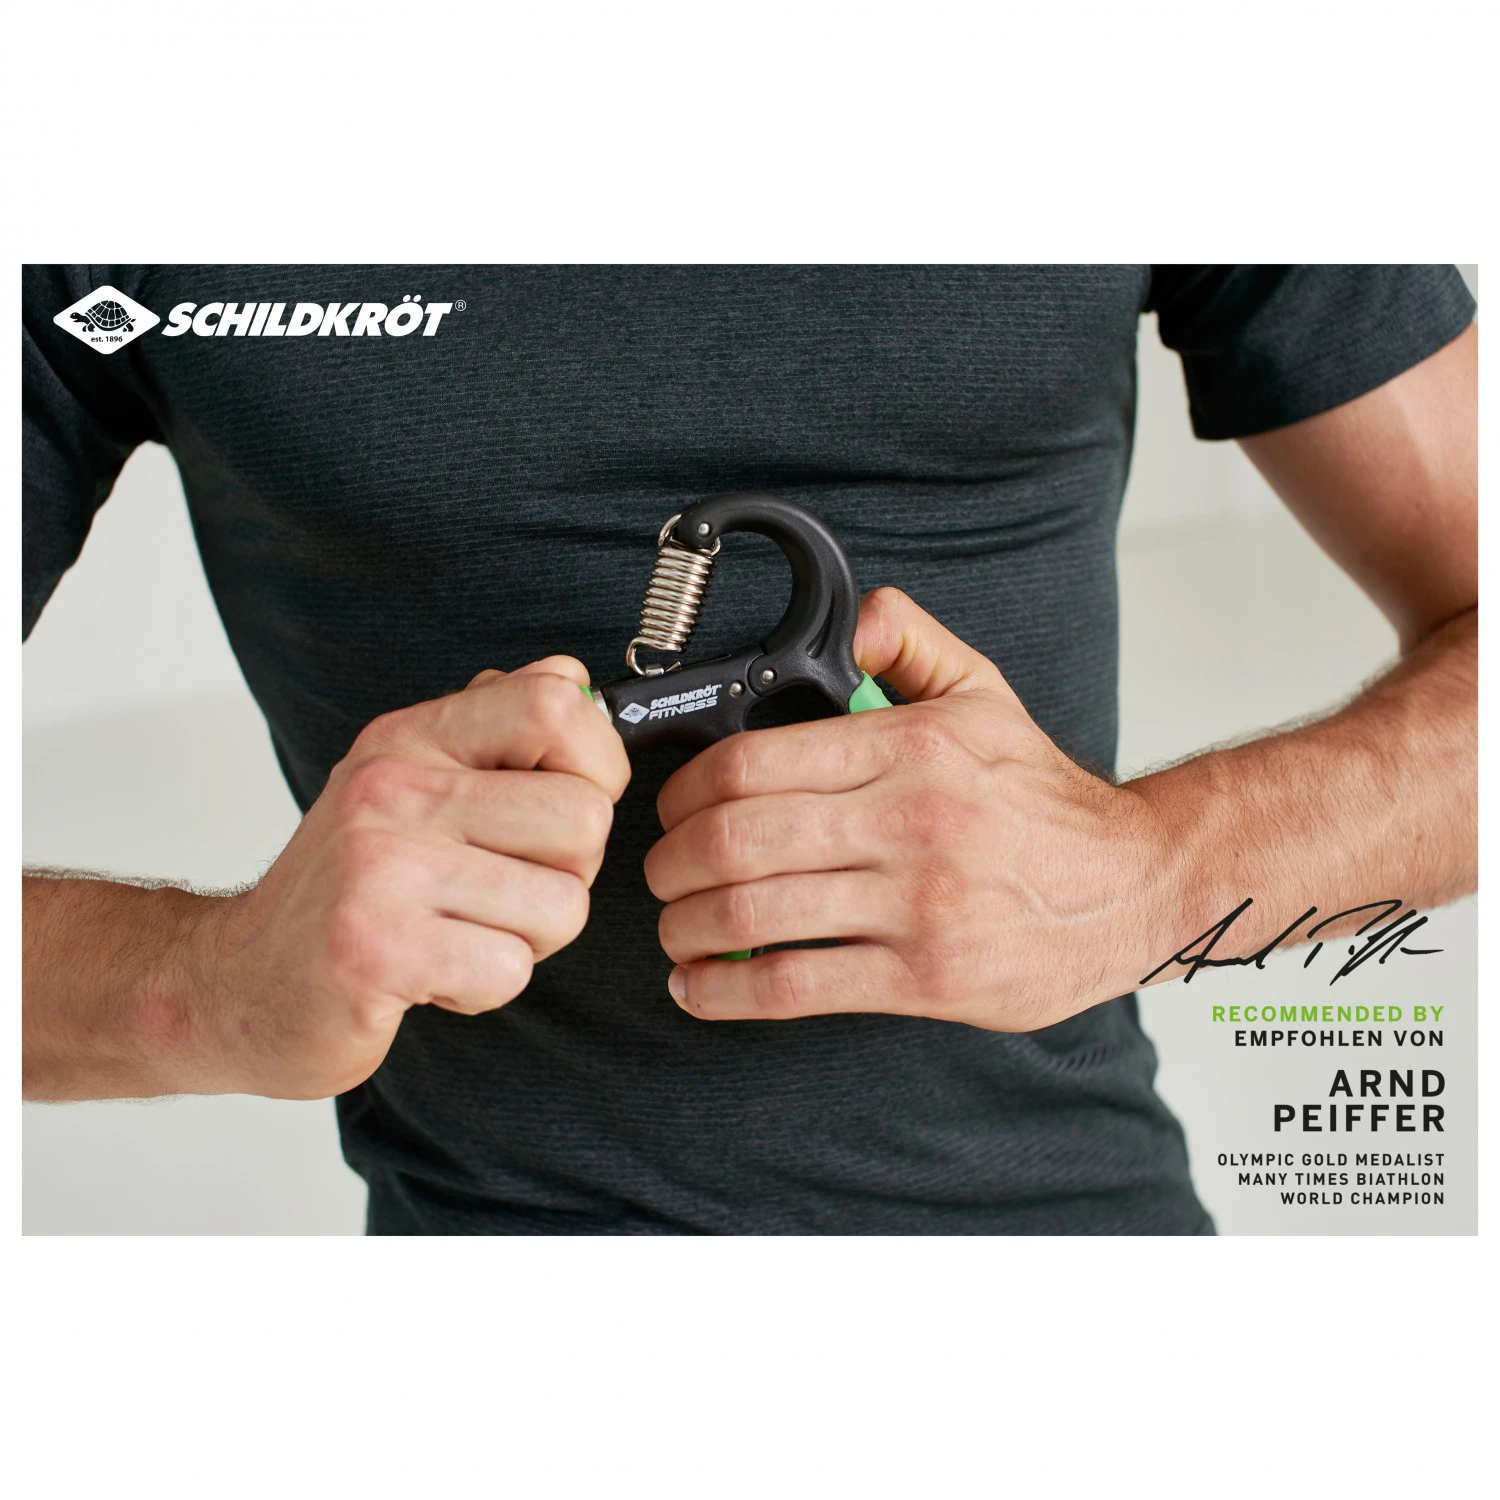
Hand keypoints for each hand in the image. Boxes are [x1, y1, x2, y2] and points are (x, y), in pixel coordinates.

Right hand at [179, 658, 628, 1096]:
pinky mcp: (377, 949)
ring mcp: (382, 867)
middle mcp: (394, 788)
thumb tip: (571, 678)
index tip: (572, 801)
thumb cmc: (342, 889)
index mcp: (411, 739)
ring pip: (562, 904)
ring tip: (459, 933)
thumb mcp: (407, 781)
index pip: (554, 704)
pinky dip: (486, 987)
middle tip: (503, 892)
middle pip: (584, 818)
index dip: (599, 763)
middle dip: (569, 874)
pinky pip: (512, 968)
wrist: (235, 985)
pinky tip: (433, 973)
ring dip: (527, 938)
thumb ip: (489, 728)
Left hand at [644, 589, 1173, 1030]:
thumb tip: (850, 620)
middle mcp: (909, 822)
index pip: (751, 762)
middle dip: (670, 861)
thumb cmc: (1043, 799)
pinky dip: (726, 992)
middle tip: (660, 871)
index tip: (673, 807)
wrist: (1132, 884)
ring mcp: (916, 905)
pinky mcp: (925, 976)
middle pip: (736, 839)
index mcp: (908, 748)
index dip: (684, 790)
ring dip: (686, 926)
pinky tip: (697, 985)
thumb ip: (908, 642)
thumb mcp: (983, 694)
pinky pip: (796, 988)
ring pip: (753, 915)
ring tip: (675, 926)